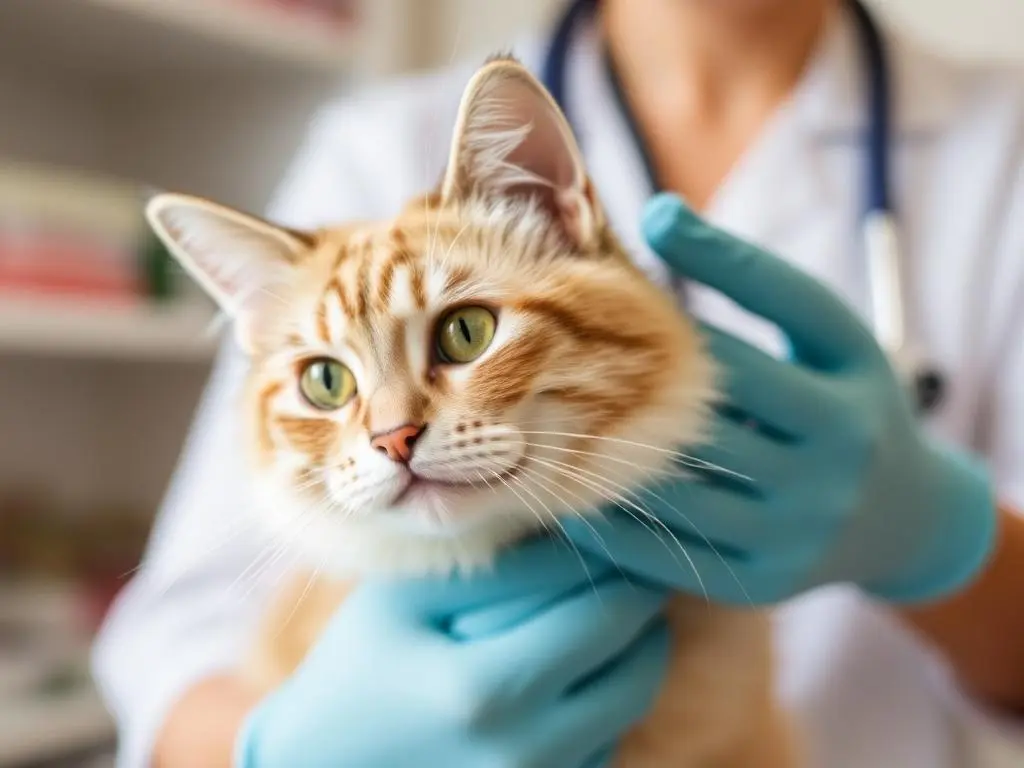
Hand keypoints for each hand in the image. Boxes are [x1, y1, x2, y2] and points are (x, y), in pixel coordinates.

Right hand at [235, 539, 668, 767]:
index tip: (625, 540)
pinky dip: (605, 705)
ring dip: (636, 658)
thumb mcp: (406, 598)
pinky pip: (605, 749)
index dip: (628, 570)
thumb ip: (494, 566)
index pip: (604, 615)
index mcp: (484, 693)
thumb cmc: (357, 664)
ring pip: (630, 713)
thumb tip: (582, 533)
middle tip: (633, 573)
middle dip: (644, 614)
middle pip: (636, 671)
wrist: (322, 761)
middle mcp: (522, 754)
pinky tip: (576, 671)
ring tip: (613, 616)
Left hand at [565, 194, 997, 605]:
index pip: (775, 314)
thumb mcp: (828, 338)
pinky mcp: (764, 580)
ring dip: (607, 451)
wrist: (900, 519)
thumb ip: (754, 282)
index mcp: (851, 384)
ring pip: (681, 484)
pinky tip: (566, 490)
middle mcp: (837, 454)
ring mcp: (801, 526)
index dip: (713, 265)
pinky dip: (614, 521)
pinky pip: (672, 550)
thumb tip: (655, 213)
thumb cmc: (843, 403)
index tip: (648, 221)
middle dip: (636, 372)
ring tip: (539, 419)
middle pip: (716, 404)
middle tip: (553, 342)